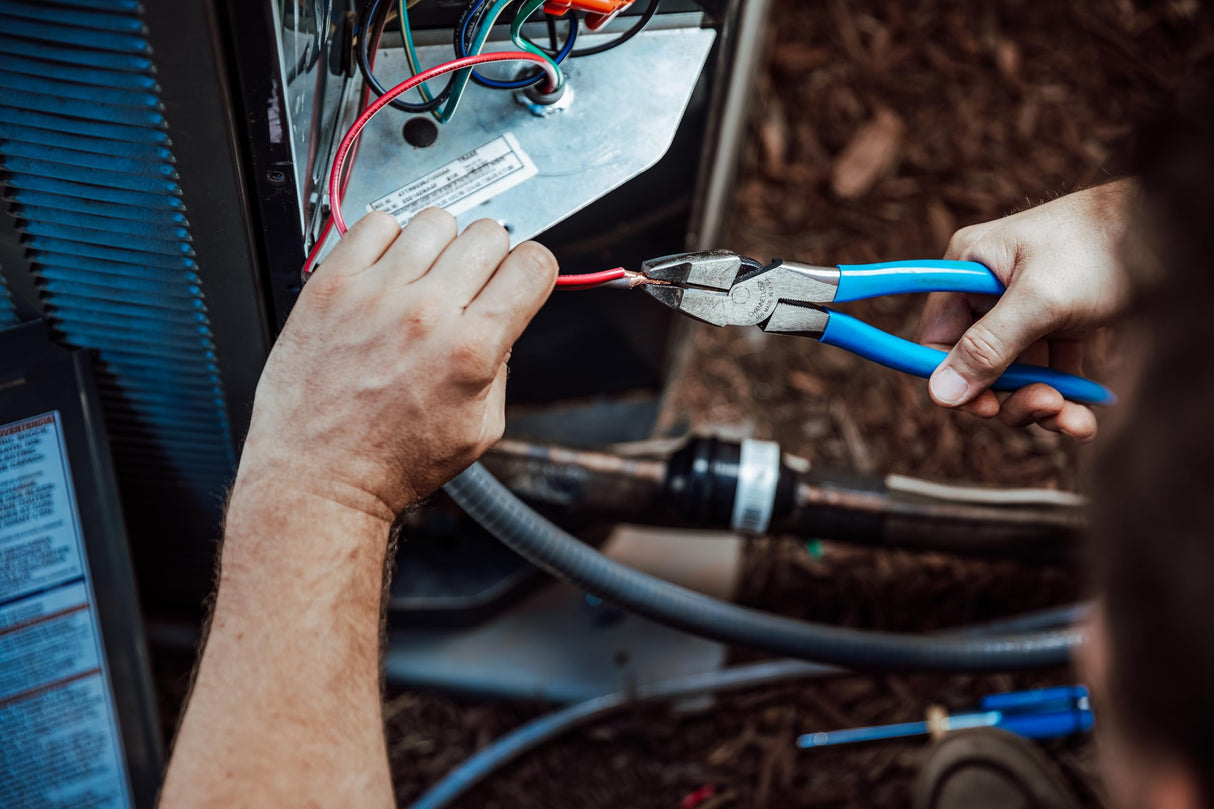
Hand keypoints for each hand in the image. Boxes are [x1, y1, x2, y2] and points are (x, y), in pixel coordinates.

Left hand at [238, 209, 557, 520]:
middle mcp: (426, 314)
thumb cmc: (391, 463)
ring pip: (437, 220)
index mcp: (470, 350)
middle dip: (491, 258)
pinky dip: (389, 240)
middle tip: (471, 287)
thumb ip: (502, 367)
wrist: (318, 477)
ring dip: (441, 246)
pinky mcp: (332, 286)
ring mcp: (375, 294)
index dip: (533, 270)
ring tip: (425, 281)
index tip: (520, 279)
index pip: (532, 264)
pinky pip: (376, 223)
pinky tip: (387, 273)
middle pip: (489, 234)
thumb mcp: (480, 430)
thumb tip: (503, 320)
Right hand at [917, 180, 1134, 439]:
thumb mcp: (1040, 301)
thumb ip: (988, 349)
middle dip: (1010, 396)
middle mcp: (988, 290)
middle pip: (978, 366)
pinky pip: (1048, 371)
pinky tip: (1084, 416)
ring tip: (1074, 416)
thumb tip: (939, 395)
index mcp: (967, 269)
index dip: (954, 380)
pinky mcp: (1057, 323)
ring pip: (1015, 375)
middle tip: (1045, 407)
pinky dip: (1064, 396)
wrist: (1170, 228)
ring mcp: (1023, 308)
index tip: (985, 408)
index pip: (937, 340)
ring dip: (1041, 403)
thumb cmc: (1102, 246)